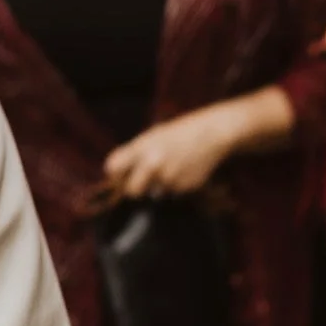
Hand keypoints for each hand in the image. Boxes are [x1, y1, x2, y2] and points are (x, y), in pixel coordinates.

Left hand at [100, 101, 250, 201]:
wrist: (212, 133)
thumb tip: (114, 174)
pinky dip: (177, 185)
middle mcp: (153, 163)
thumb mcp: (152, 136)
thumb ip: (134, 154)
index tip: (118, 176)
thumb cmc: (179, 132)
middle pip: (131, 191)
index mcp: (141, 147)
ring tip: (174, 166)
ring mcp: (169, 177)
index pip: (113, 168)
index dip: (114, 175)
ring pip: (155, 192)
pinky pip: (173, 192)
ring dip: (160, 185)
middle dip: (134, 190)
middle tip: (142, 183)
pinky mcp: (185, 187)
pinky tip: (185, 170)